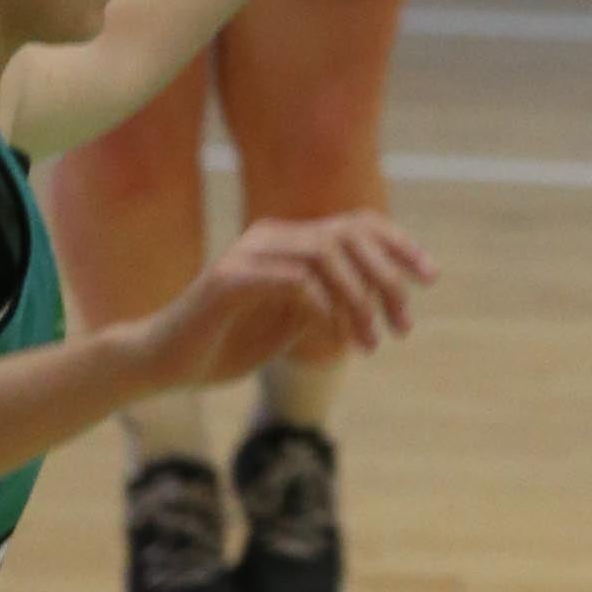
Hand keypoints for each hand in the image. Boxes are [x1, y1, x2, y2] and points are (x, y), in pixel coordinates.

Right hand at [139, 209, 428, 390]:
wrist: (160, 366)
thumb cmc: (222, 346)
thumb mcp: (287, 325)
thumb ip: (323, 306)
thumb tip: (366, 303)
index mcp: (286, 241)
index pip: (356, 225)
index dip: (399, 245)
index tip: (431, 277)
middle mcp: (270, 236)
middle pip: (349, 237)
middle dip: (387, 280)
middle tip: (404, 325)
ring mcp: (247, 254)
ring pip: (326, 258)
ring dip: (359, 303)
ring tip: (373, 343)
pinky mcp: (228, 280)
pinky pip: (293, 282)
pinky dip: (324, 307)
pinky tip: (335, 338)